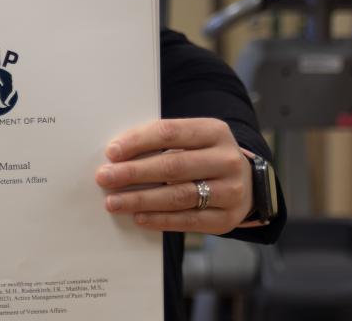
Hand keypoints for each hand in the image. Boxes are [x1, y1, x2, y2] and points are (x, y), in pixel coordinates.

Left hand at [94, 118, 253, 233]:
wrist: (246, 183)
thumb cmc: (204, 157)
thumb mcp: (192, 139)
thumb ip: (162, 142)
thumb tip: (118, 155)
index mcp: (215, 131)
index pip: (170, 132)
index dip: (138, 142)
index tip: (112, 152)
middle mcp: (227, 160)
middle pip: (173, 166)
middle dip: (134, 172)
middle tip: (105, 178)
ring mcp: (231, 191)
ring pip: (179, 195)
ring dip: (141, 199)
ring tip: (114, 201)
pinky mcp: (227, 218)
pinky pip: (188, 220)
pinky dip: (160, 219)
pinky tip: (138, 217)